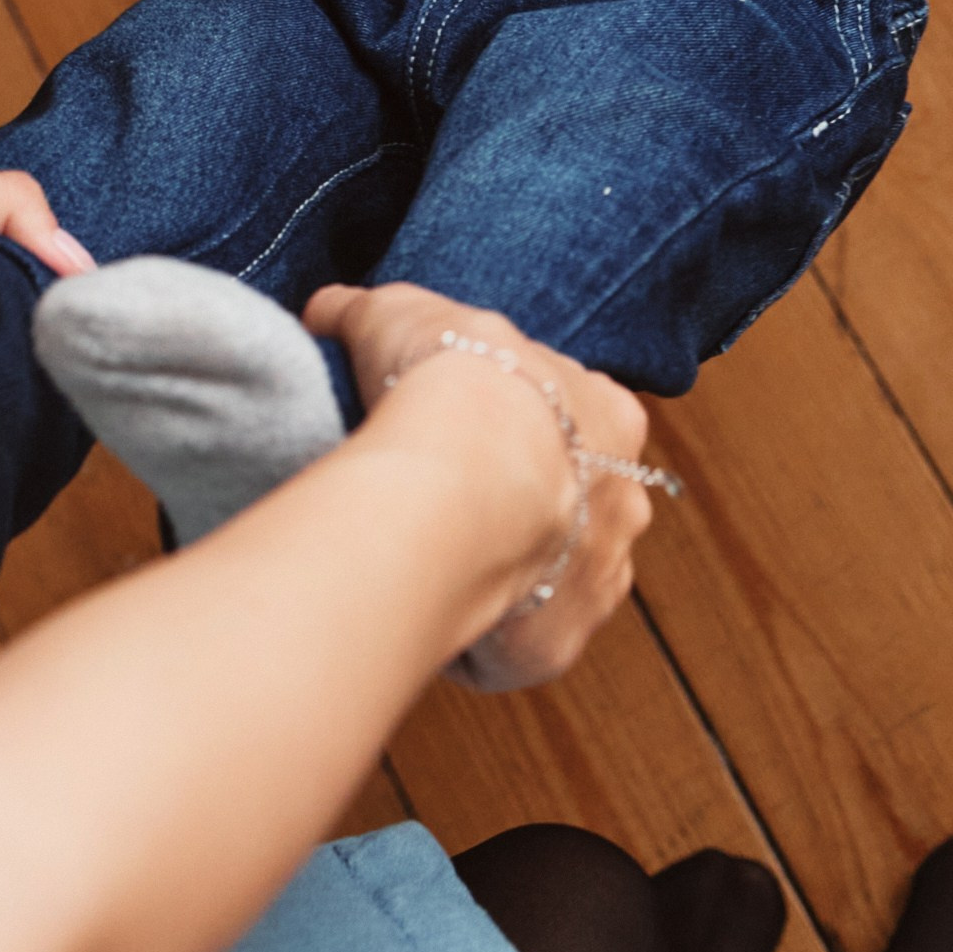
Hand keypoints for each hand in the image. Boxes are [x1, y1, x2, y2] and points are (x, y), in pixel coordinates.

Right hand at [307, 280, 657, 687]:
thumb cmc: (446, 381)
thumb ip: (365, 312)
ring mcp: (601, 574)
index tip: (458, 426)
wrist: (461, 471)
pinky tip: (429, 605)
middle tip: (442, 496)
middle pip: (574, 504)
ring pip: (550, 577)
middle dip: (519, 503)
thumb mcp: (396, 312)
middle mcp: (625, 496)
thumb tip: (328, 309)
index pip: (572, 419)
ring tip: (428, 554)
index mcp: (608, 411)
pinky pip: (516, 642)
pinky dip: (479, 631)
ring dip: (502, 569)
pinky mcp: (561, 641)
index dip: (512, 424)